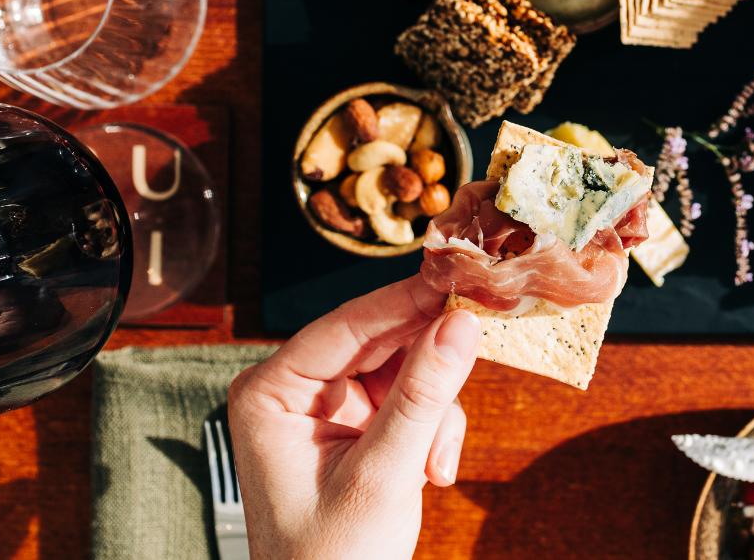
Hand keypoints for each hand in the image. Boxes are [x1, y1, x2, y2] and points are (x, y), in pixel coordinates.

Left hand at [227, 275, 480, 559]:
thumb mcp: (382, 475)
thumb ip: (422, 396)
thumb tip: (462, 324)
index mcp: (272, 391)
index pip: (348, 325)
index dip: (408, 299)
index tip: (463, 277)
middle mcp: (294, 388)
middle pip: (381, 341)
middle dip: (430, 365)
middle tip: (482, 337)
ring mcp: (326, 406)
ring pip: (405, 369)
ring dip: (433, 411)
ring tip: (434, 464)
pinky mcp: (355, 425)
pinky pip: (409, 399)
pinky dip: (430, 430)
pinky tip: (430, 472)